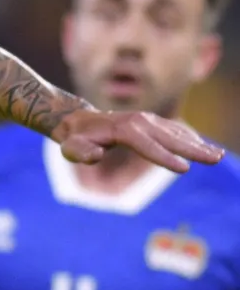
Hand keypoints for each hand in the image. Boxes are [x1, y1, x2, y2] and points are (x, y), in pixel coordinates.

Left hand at [55, 109, 224, 172]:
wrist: (78, 121)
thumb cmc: (75, 139)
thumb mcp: (71, 148)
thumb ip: (82, 153)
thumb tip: (97, 154)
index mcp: (122, 129)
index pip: (147, 145)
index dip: (164, 157)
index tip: (184, 169)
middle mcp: (138, 122)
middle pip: (169, 137)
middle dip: (192, 149)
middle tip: (216, 159)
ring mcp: (146, 120)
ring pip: (175, 133)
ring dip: (197, 144)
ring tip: (218, 155)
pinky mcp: (151, 122)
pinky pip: (174, 130)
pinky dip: (190, 138)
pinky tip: (205, 147)